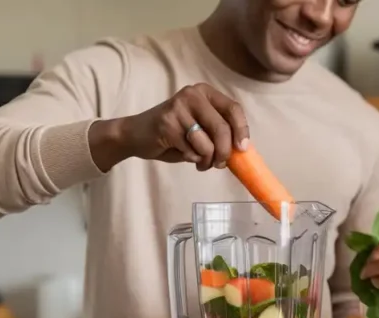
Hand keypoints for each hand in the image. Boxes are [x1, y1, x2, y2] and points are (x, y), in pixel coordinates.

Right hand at [114, 83, 249, 171]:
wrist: (136, 134)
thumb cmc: (173, 134)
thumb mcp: (200, 128)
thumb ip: (218, 132)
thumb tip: (241, 150)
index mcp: (205, 93)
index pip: (233, 108)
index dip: (242, 130)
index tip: (242, 148)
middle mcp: (192, 95)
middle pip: (222, 128)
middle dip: (224, 152)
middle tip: (219, 164)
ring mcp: (179, 108)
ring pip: (207, 143)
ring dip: (207, 160)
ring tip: (199, 161)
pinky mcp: (168, 124)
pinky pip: (192, 150)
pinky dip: (192, 159)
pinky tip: (184, 154)